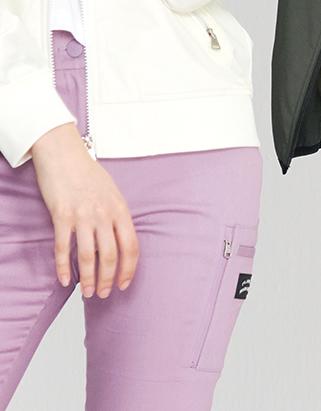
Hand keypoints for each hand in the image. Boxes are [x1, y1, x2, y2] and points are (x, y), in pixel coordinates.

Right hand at [31, 124, 138, 297]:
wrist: (63, 154)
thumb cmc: (87, 172)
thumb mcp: (111, 192)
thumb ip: (116, 215)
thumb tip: (118, 239)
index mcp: (120, 208)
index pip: (131, 246)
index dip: (129, 269)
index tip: (124, 283)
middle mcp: (104, 213)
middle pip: (110, 256)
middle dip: (107, 279)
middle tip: (102, 294)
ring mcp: (83, 215)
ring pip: (88, 257)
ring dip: (88, 279)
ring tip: (86, 293)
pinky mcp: (62, 216)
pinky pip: (64, 248)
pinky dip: (63, 268)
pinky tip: (64, 279)